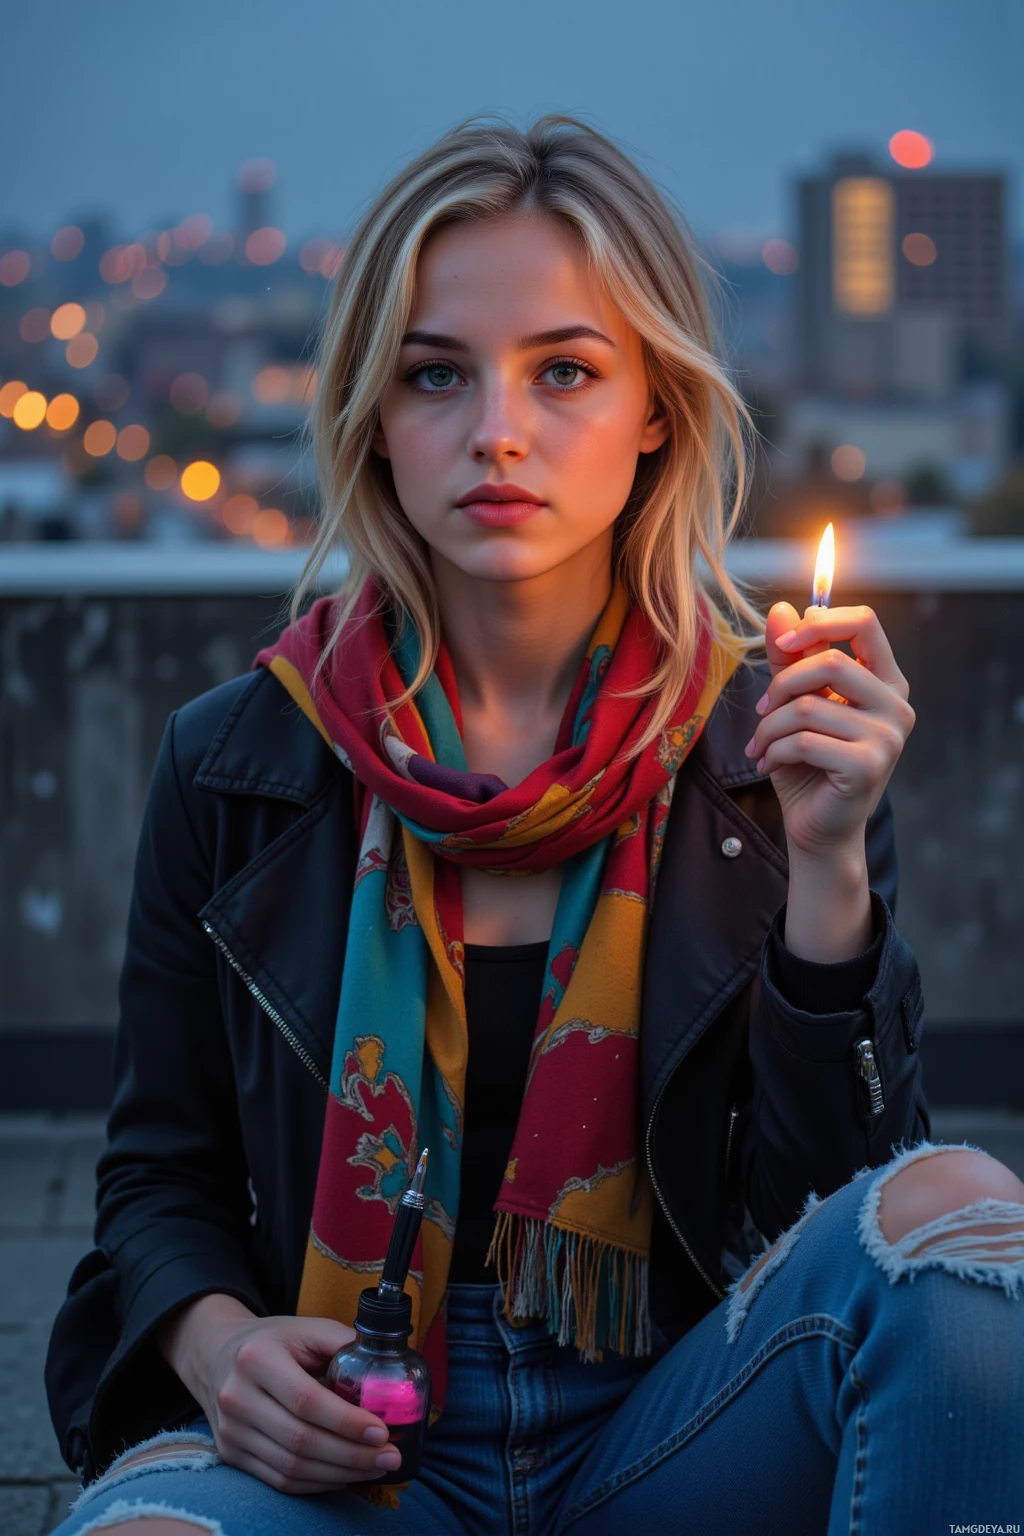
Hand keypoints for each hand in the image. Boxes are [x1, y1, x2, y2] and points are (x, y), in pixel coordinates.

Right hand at [158, 1293, 400, 1494]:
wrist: (217, 1355)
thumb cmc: (273, 1341)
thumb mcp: (306, 1328)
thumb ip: (343, 1343)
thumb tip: (387, 1370)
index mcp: (256, 1358)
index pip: (306, 1401)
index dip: (346, 1422)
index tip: (381, 1431)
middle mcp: (236, 1396)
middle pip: (300, 1440)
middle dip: (351, 1455)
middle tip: (389, 1457)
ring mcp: (230, 1430)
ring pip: (291, 1468)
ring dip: (339, 1473)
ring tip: (375, 1468)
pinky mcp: (231, 1454)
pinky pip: (279, 1480)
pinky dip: (317, 1483)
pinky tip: (344, 1474)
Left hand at [744, 601, 914, 859]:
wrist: (816, 827)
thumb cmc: (807, 763)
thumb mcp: (794, 703)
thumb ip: (790, 658)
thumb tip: (781, 608)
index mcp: (885, 681)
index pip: (865, 622)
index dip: (820, 622)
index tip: (786, 641)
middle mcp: (896, 705)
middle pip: (832, 662)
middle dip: (782, 685)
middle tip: (760, 711)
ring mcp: (889, 737)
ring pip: (809, 706)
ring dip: (769, 727)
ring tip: (760, 746)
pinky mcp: (869, 766)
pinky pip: (804, 741)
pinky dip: (774, 751)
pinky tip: (769, 764)